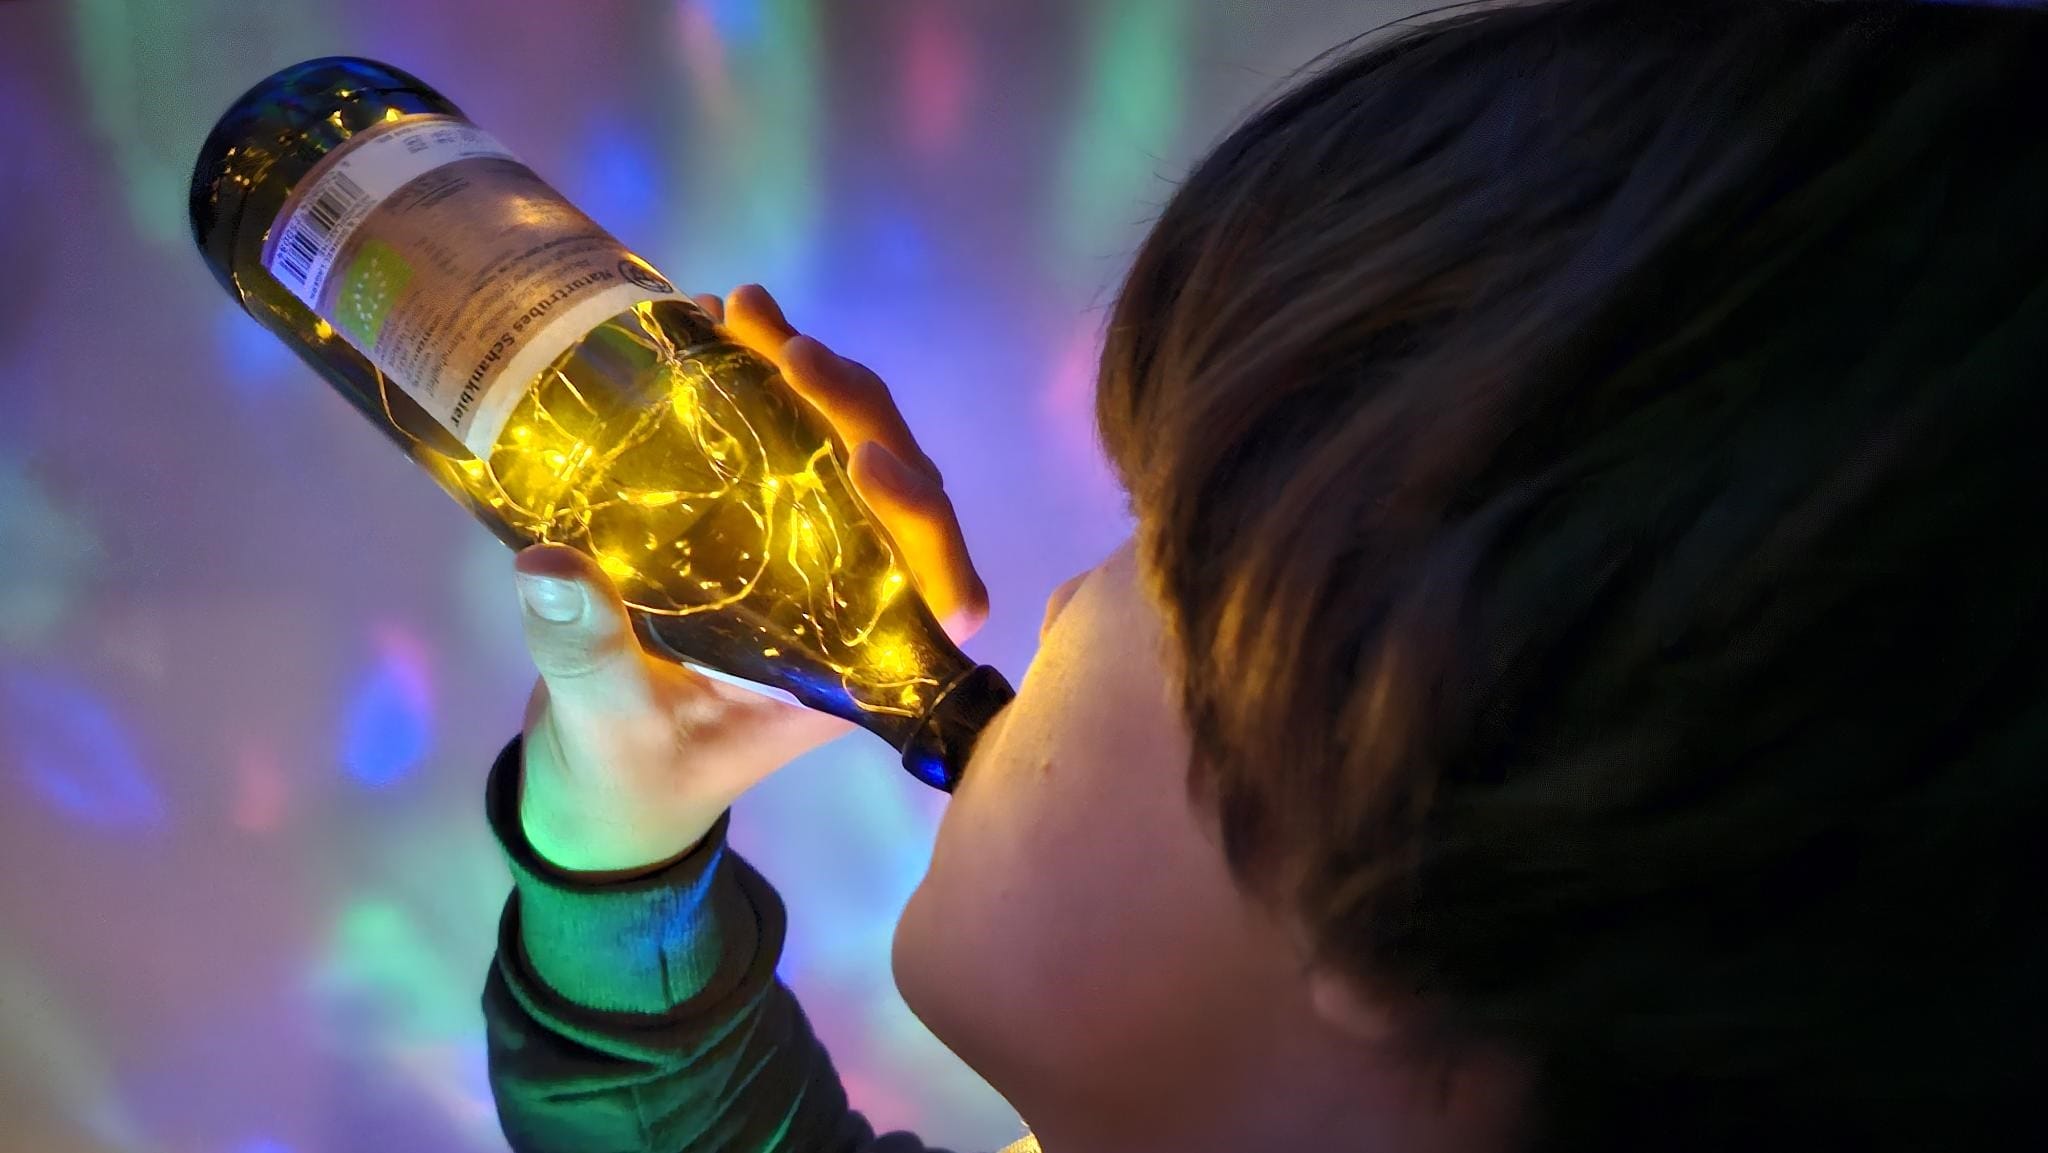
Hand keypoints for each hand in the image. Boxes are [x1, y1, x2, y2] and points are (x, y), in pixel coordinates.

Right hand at [513, 284, 987, 876]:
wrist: (594, 780)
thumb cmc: (629, 776)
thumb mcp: (608, 725)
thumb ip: (586, 655)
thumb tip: (549, 572)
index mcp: (847, 666)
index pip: (928, 589)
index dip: (925, 525)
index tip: (875, 467)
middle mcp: (847, 599)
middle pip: (893, 493)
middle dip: (854, 413)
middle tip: (790, 352)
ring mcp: (805, 550)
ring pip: (843, 449)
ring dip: (809, 377)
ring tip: (745, 311)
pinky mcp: (754, 518)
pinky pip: (780, 438)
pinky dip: (755, 380)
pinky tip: (712, 323)